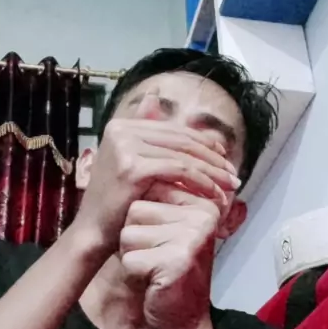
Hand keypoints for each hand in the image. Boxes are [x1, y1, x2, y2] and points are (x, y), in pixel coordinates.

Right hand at [76, 101, 239, 256]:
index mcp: (120, 125)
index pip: (173, 130)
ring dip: (213, 172)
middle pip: (181, 140)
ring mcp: (125, 146)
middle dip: (212, 158)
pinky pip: (179, 170)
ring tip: (231, 186)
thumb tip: (155, 96)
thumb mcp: (130, 163)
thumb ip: (147, 136)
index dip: (203, 142)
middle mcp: (121, 130)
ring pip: (183, 155)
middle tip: (234, 175)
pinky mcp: (133, 167)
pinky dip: (201, 181)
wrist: (93, 232)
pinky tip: (214, 193)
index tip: (225, 158)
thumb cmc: (115, 203)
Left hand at [119, 184, 219, 328]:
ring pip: (128, 233)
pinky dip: (133, 273)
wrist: (186, 316)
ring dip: (132, 253)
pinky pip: (129, 258)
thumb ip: (162, 197)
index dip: (142, 217)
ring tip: (154, 265)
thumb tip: (138, 164)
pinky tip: (152, 279)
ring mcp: (191, 238)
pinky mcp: (176, 261)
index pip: (150, 189)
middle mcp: (202, 215)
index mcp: (203, 201)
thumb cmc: (171, 265)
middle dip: (135, 235)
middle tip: (157, 255)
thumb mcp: (172, 225)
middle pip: (135, 209)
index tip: (161, 237)